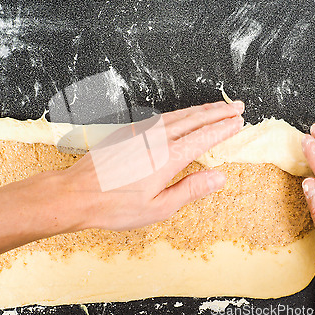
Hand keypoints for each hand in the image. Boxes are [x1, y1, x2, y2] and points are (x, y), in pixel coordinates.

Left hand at [61, 101, 244, 231]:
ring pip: (178, 114)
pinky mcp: (128, 131)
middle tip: (237, 107)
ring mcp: (141, 132)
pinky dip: (179, 113)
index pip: (204, 137)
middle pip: (195, 119)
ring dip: (200, 109)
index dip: (223, 128)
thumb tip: (218, 177)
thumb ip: (191, 189)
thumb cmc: (114, 205)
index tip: (238, 122)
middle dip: (218, 112)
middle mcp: (157, 139)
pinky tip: (182, 115)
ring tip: (216, 107)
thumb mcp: (158, 208)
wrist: (76, 194)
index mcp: (168, 157)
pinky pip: (161, 117)